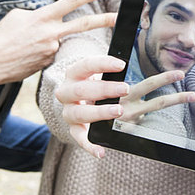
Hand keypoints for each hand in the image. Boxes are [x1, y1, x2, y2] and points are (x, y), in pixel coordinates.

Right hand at [0, 0, 115, 86]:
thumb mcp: (17, 17)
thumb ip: (39, 15)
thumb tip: (51, 18)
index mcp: (43, 18)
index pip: (71, 2)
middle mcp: (51, 33)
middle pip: (84, 24)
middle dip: (104, 20)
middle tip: (119, 17)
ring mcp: (51, 50)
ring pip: (57, 40)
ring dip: (46, 40)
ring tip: (23, 46)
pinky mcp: (48, 63)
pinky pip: (49, 53)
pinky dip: (40, 51)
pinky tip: (24, 55)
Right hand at [55, 55, 187, 157]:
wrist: (70, 101)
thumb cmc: (89, 82)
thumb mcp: (95, 70)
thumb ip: (108, 64)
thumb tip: (126, 41)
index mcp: (74, 73)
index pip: (85, 65)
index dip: (102, 63)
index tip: (122, 64)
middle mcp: (68, 92)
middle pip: (82, 89)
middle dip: (104, 88)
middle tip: (126, 87)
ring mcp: (69, 112)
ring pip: (80, 113)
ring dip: (99, 112)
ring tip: (119, 110)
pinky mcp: (74, 130)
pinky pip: (80, 140)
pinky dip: (90, 147)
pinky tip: (101, 153)